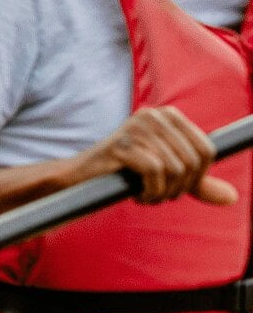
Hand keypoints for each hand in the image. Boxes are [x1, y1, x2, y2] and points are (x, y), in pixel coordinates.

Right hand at [82, 107, 235, 204]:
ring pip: (175, 169)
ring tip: (147, 195)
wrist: (81, 178)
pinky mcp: (122, 144)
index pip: (207, 149)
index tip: (178, 187)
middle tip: (161, 195)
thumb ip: (197, 183)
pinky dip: (151, 191)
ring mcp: (136, 128)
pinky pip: (155, 173)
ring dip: (164, 193)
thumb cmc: (125, 174)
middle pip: (193, 160)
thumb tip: (231, 197)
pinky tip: (138, 195)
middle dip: (181, 188)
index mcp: (168, 115)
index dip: (199, 177)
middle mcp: (154, 115)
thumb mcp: (168, 176)